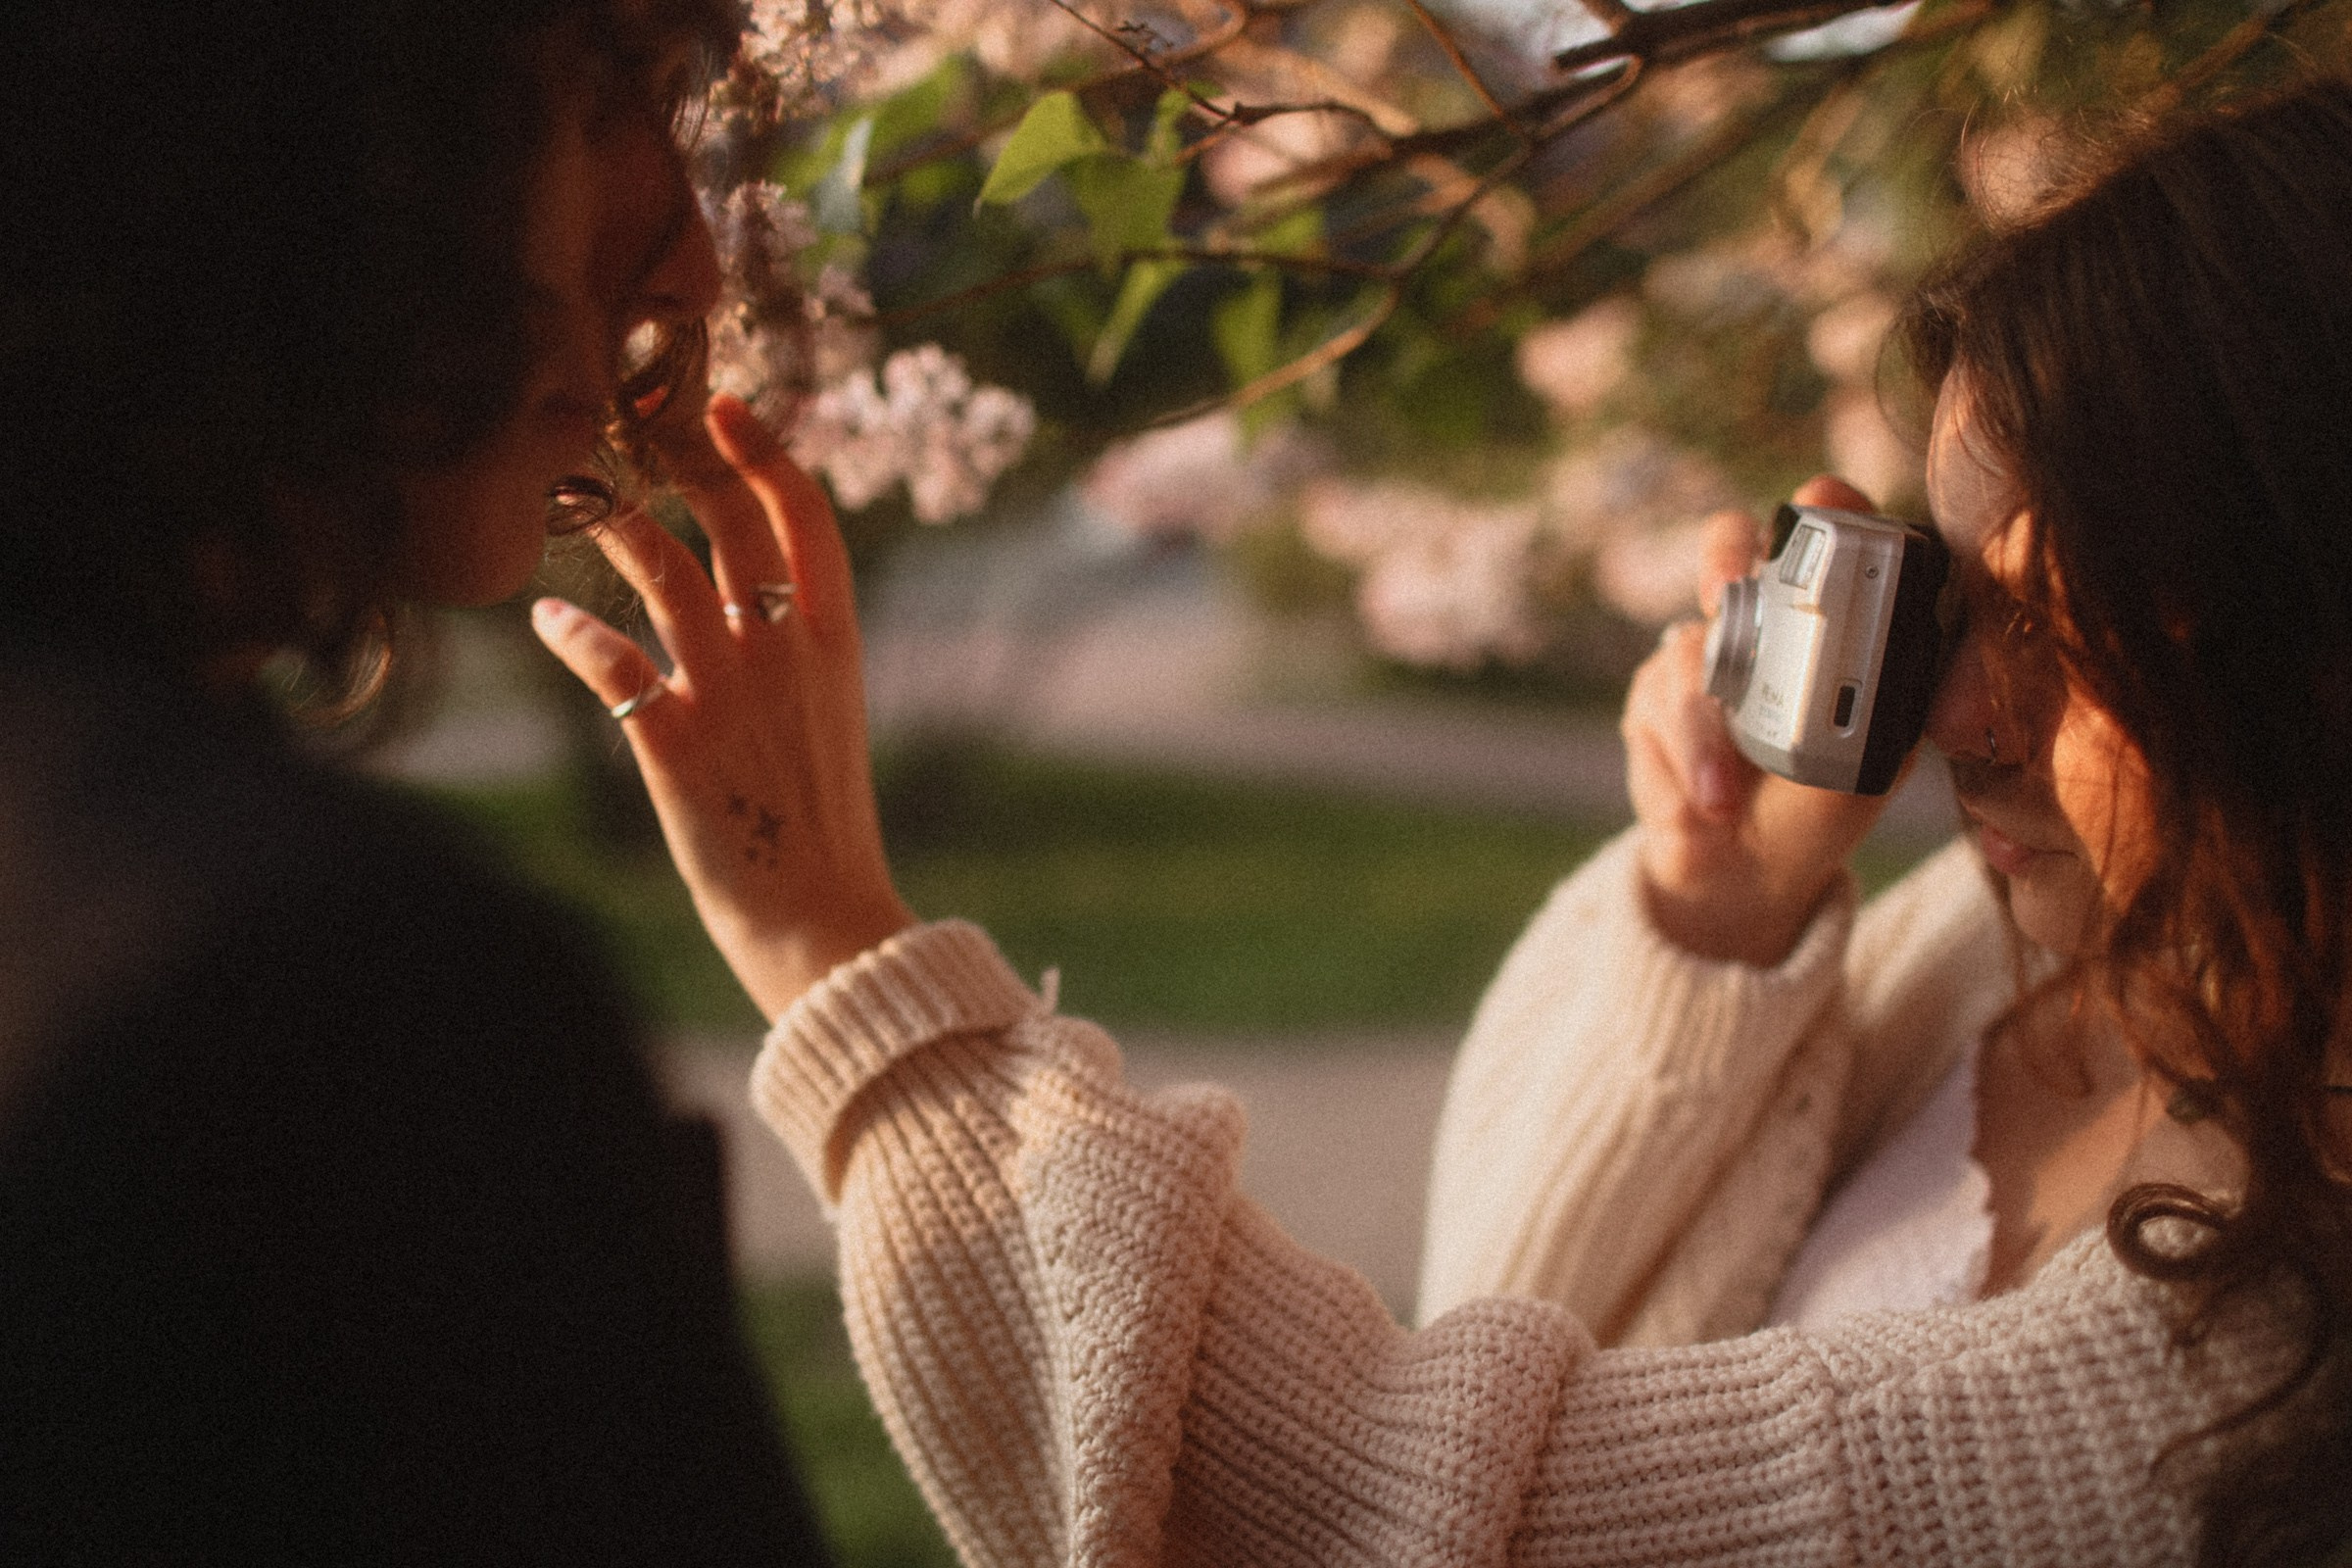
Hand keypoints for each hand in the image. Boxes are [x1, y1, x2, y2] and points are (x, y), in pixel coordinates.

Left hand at [532, 396, 914, 1020]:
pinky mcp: (670, 742)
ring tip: (577, 499)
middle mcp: (782, 652)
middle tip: (635, 427)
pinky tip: (544, 619)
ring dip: (611, 521)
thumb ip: (793, 649)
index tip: (727, 406)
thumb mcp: (828, 718)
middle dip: (680, 460)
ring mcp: (727, 692)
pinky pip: (608, 661)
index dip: (765, 451)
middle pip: (730, 519)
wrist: (819, 917)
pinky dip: (569, 632)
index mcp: (834, 644)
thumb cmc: (820, 824)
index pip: (807, 518)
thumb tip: (744, 593)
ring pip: (661, 568)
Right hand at [1624, 476, 1891, 965]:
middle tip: (1724, 595)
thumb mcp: (1872, 763)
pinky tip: (1700, 806)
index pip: (1827, 533)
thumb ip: (1879, 704)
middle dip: (1723, 560)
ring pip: (1687, 650)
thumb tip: (1888, 656)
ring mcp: (1701, 651)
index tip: (1819, 504)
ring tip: (1721, 799)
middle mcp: (1760, 617)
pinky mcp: (1652, 694)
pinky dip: (1678, 763)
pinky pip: (1653, 707)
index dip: (1824, 508)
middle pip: (1729, 543)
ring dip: (1702, 733)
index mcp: (1827, 616)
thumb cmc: (1821, 807)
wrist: (1749, 871)